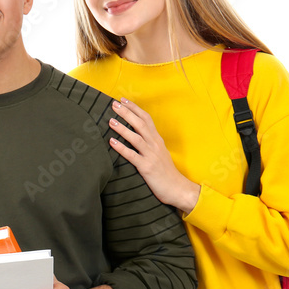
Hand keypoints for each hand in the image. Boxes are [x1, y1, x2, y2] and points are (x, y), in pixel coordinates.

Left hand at [109, 98, 200, 212]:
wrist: (177, 188)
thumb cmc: (166, 172)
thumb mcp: (159, 153)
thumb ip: (149, 143)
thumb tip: (135, 134)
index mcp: (157, 140)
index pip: (146, 119)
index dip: (135, 108)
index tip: (123, 100)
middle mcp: (155, 145)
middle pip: (140, 124)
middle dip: (127, 113)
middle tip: (114, 104)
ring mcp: (151, 156)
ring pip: (136, 137)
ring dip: (122, 128)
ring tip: (110, 120)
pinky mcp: (146, 167)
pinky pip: (132, 156)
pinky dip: (121, 148)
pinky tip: (112, 142)